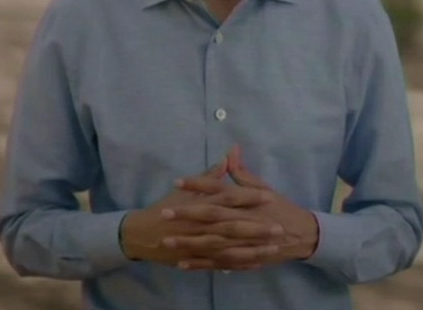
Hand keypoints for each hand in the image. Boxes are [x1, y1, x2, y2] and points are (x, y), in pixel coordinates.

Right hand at [119, 161, 277, 265]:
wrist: (143, 234)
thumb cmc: (165, 209)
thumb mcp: (184, 190)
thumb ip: (208, 176)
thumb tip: (226, 158)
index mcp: (200, 205)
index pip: (228, 198)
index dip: (248, 197)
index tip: (269, 196)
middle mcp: (202, 225)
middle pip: (233, 226)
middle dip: (257, 228)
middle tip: (279, 227)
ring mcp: (200, 244)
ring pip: (231, 248)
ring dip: (253, 248)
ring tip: (273, 248)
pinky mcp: (199, 259)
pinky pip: (222, 263)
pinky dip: (239, 264)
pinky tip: (257, 263)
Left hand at [161, 146, 319, 270]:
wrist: (300, 236)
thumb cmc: (278, 208)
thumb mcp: (262, 187)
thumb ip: (242, 171)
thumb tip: (231, 149)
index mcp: (246, 201)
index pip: (219, 190)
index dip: (198, 185)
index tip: (177, 182)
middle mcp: (242, 220)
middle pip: (212, 216)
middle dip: (187, 215)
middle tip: (164, 213)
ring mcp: (242, 242)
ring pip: (212, 242)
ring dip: (189, 242)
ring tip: (166, 240)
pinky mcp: (242, 258)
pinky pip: (218, 262)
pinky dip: (201, 264)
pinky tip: (182, 264)